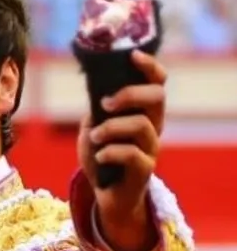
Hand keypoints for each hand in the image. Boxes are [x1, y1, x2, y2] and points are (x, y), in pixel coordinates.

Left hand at [78, 50, 165, 250]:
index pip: (157, 82)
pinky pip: (132, 155)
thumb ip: (96, 108)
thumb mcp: (93, 126)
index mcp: (142, 111)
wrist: (104, 194)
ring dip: (112, 128)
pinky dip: (111, 152)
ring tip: (94, 137)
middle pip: (157, 98)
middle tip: (105, 103)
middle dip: (130, 94)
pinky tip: (99, 156)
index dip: (149, 66)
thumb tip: (94, 86)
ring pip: (142, 126)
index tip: (132, 56)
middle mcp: (153, 126)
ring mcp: (150, 148)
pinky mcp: (144, 170)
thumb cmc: (100, 155)